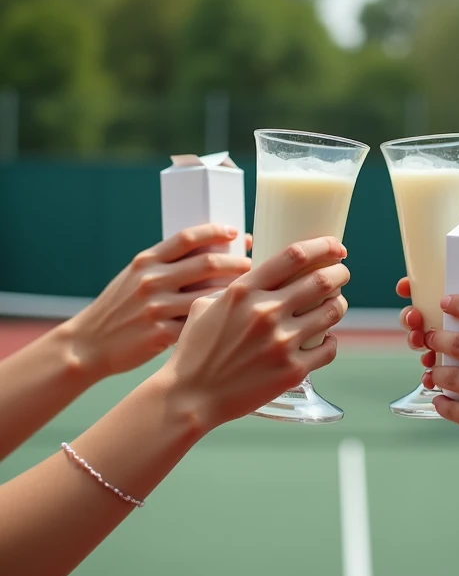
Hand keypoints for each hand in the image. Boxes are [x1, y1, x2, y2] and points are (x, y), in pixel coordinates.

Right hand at [67, 224, 251, 376]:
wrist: (89, 343)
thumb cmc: (117, 308)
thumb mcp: (133, 277)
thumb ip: (163, 265)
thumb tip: (206, 251)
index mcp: (146, 261)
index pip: (187, 238)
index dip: (215, 231)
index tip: (235, 232)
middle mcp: (151, 281)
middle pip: (206, 263)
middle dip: (236, 261)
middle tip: (251, 262)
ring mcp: (157, 308)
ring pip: (209, 294)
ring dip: (234, 291)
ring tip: (251, 291)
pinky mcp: (161, 334)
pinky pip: (199, 324)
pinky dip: (219, 321)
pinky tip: (234, 320)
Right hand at [156, 236, 349, 428]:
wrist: (191, 397)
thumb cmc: (195, 351)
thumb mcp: (205, 306)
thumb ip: (235, 288)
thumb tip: (258, 275)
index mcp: (244, 292)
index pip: (294, 255)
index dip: (323, 246)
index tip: (336, 246)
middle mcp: (265, 313)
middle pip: (322, 280)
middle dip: (339, 273)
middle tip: (342, 272)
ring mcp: (281, 343)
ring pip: (331, 312)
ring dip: (339, 304)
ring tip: (336, 303)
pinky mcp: (292, 371)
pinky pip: (329, 348)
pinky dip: (331, 340)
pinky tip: (325, 338)